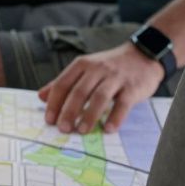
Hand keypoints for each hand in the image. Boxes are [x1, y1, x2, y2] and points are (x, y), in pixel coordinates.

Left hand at [37, 42, 161, 134]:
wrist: (143, 54)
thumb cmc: (109, 67)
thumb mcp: (84, 69)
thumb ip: (64, 82)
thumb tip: (41, 96)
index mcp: (82, 65)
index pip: (63, 83)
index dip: (54, 102)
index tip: (49, 120)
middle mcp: (97, 69)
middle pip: (79, 91)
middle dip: (69, 111)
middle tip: (63, 129)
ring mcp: (115, 78)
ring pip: (99, 97)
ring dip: (89, 115)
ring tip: (81, 131)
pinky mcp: (132, 87)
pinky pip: (123, 103)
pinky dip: (115, 117)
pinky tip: (108, 129)